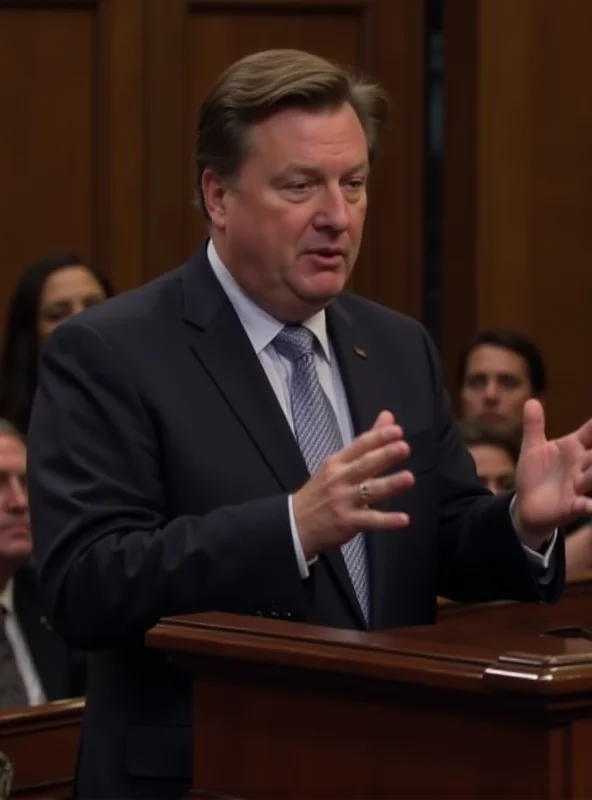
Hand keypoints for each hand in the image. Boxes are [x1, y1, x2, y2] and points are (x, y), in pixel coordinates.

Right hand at [293, 411, 414, 559]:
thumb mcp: (337, 464)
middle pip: (364, 465)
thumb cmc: (320, 491)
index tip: (395, 430)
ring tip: (408, 478)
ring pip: (369, 491)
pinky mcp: (347, 522)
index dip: (377, 437)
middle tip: (403, 448)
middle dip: (384, 456)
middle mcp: (339, 479)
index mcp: (337, 463)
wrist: (296, 523)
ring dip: (389, 484)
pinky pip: (370, 520)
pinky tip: (404, 519)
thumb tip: (388, 417)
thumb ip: (366, 442)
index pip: (359, 446)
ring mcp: (343, 501)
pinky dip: (387, 521)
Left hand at [515, 399, 591, 547]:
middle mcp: (582, 465)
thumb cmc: (535, 474)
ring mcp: (579, 485)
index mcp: (574, 447)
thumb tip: (530, 400)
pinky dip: (590, 506)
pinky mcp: (573, 506)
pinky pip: (585, 505)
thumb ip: (534, 426)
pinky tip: (590, 506)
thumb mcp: (532, 448)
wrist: (527, 506)